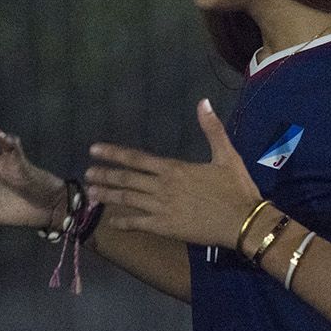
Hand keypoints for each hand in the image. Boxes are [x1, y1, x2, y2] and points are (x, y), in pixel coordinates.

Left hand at [84, 99, 259, 248]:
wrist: (243, 222)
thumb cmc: (236, 188)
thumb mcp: (226, 155)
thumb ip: (212, 129)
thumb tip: (203, 102)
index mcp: (174, 169)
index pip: (137, 159)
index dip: (114, 154)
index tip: (94, 150)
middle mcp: (162, 188)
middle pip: (127, 180)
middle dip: (105, 175)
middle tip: (86, 174)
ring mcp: (162, 209)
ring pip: (128, 200)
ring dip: (108, 195)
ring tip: (91, 193)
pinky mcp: (166, 228)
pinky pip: (139, 224)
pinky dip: (124, 222)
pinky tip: (113, 221)